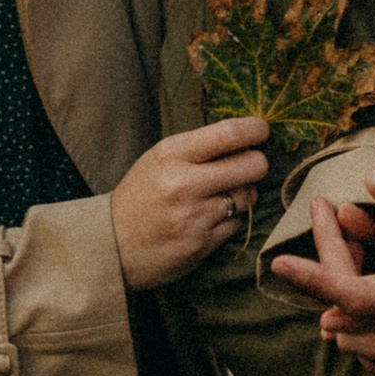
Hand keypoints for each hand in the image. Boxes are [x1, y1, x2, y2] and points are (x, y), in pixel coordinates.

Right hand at [112, 117, 271, 289]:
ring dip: (244, 192)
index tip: (262, 131)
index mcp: (171, 155)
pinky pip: (237, 223)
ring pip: (249, 195)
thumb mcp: (158, 160)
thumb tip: (246, 136)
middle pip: (252, 165)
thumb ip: (198, 147)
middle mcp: (185, 184)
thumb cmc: (140, 196)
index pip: (229, 134)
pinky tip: (211, 218)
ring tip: (224, 193)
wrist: (112, 245)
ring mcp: (195, 217)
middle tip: (250, 165)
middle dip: (257, 163)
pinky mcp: (203, 244)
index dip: (256, 130)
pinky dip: (231, 219)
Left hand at [268, 163, 374, 367]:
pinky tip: (374, 299)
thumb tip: (374, 179)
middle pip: (350, 318)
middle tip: (331, 231)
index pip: (355, 295)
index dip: (312, 278)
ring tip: (350, 262)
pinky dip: (366, 330)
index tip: (278, 263)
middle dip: (328, 279)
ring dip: (344, 308)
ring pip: (360, 344)